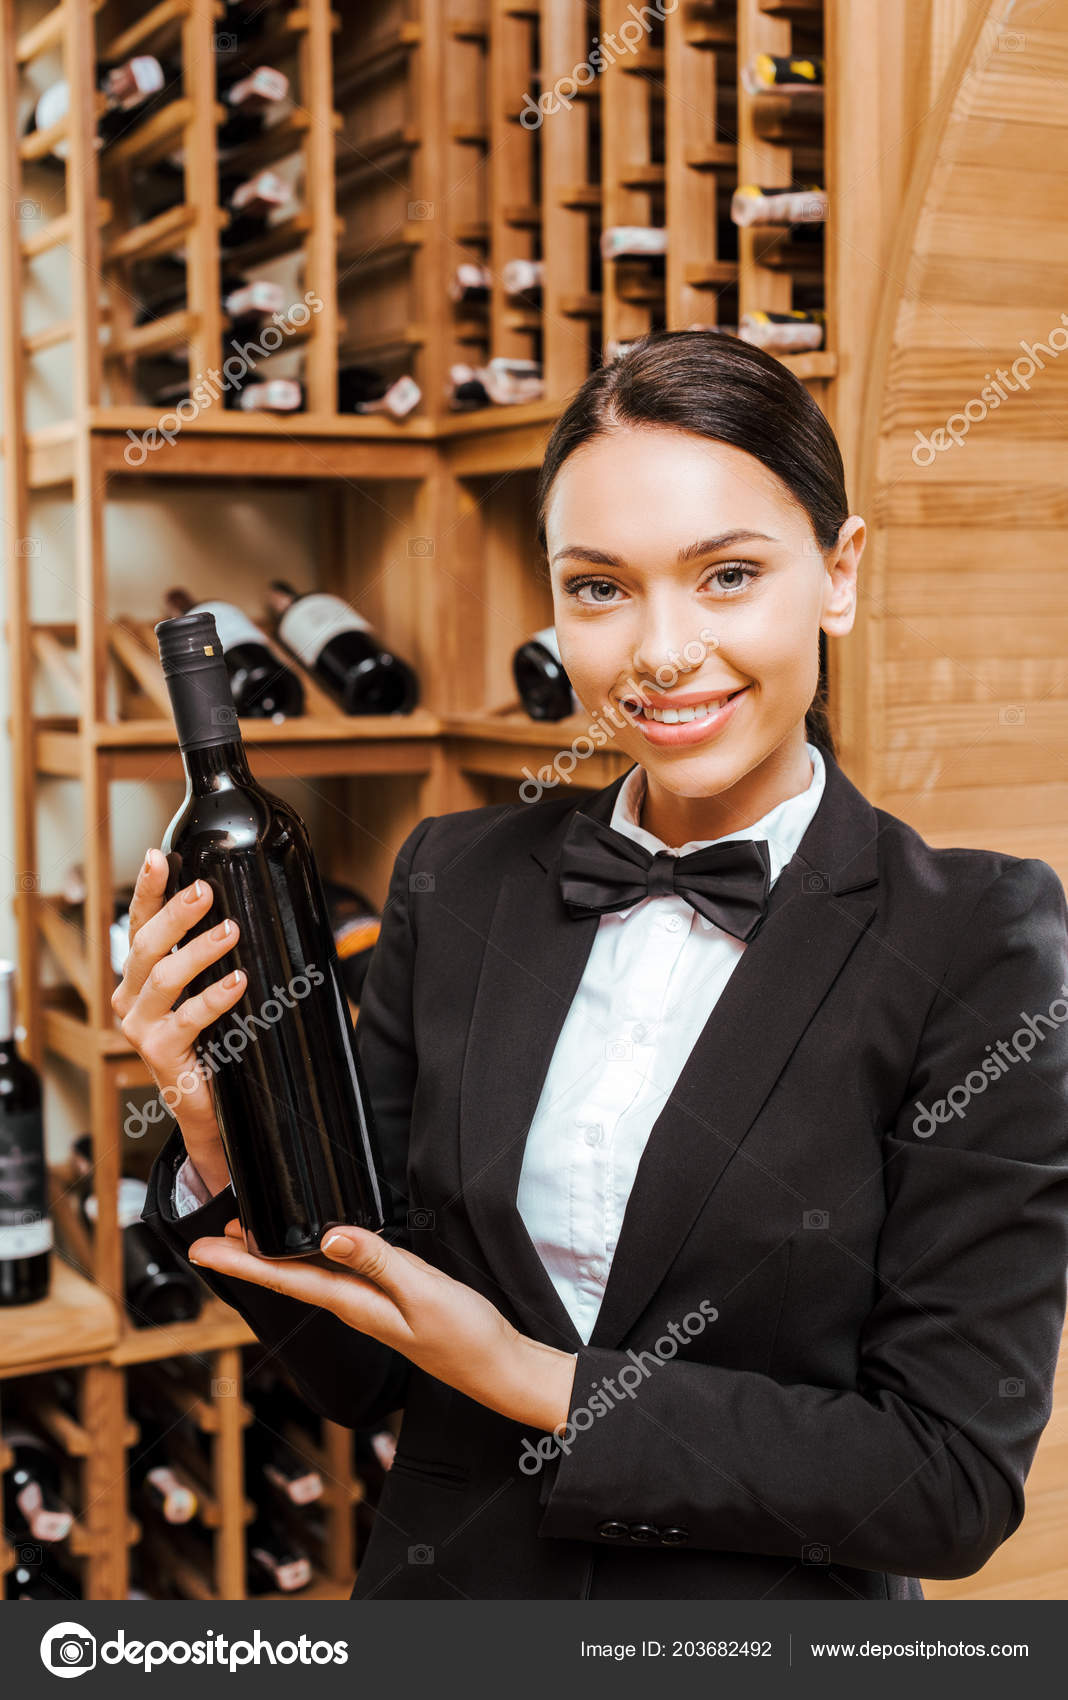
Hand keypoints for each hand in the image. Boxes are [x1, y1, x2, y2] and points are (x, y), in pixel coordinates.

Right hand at [112, 849, 244, 1195]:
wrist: (207, 1108)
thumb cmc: (211, 1043)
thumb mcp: (205, 992)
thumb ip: (210, 959)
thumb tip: (239, 911)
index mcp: (138, 977)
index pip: (138, 924)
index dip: (147, 890)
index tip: (157, 856)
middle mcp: (129, 998)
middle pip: (146, 944)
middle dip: (176, 913)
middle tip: (205, 890)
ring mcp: (139, 1026)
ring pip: (164, 975)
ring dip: (199, 950)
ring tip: (231, 931)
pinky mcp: (158, 1052)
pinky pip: (188, 1017)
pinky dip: (215, 997)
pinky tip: (238, 982)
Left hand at [189, 1220, 577, 1433]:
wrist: (499, 1368)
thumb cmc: (465, 1336)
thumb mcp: (423, 1292)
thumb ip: (378, 1262)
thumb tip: (329, 1236)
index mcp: (354, 1304)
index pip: (285, 1279)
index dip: (240, 1262)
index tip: (201, 1248)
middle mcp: (354, 1306)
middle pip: (288, 1278)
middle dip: (246, 1258)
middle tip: (207, 1237)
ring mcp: (370, 1305)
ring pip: (310, 1276)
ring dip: (275, 1257)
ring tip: (245, 1237)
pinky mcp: (389, 1299)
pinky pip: (338, 1275)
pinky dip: (314, 1258)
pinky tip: (313, 1248)